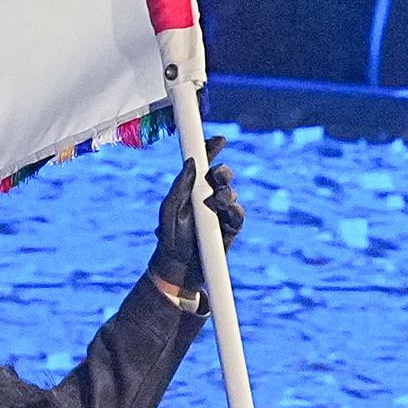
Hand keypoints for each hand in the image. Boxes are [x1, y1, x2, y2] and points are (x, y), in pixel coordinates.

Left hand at [153, 160, 243, 284]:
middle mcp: (208, 197)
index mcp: (191, 189)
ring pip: (231, 194)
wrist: (178, 267)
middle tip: (218, 174)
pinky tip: (229, 212)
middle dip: (223, 172)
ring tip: (216, 203)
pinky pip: (238, 215)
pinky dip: (235, 211)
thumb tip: (191, 162)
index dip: (211, 149)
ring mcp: (220, 213)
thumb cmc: (169, 237)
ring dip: (225, 195)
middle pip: (222, 176)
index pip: (204, 164)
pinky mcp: (230, 229)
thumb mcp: (169, 210)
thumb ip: (179, 186)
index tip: (219, 140)